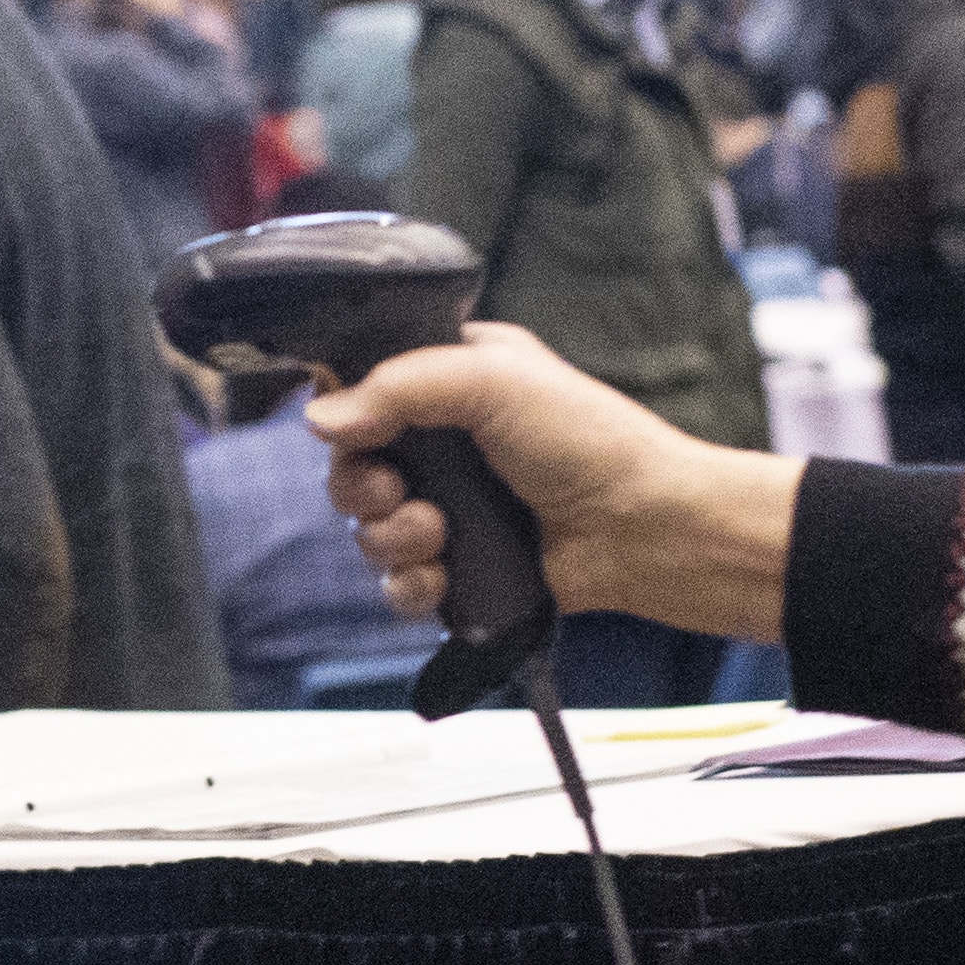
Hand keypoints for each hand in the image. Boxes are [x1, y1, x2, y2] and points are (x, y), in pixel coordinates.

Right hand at [308, 321, 801, 642]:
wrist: (645, 528)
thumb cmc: (589, 439)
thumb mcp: (491, 378)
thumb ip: (397, 387)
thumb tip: (319, 419)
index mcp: (451, 385)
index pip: (363, 396)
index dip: (348, 419)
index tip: (359, 433)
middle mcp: (446, 448)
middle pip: (353, 471)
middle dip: (362, 488)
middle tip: (397, 492)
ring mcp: (454, 512)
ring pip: (371, 533)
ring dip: (391, 539)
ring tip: (438, 536)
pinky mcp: (465, 571)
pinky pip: (400, 587)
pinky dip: (409, 587)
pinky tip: (439, 578)